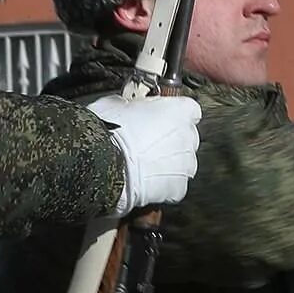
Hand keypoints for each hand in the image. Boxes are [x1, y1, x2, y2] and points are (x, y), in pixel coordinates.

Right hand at [90, 94, 202, 214]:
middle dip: (170, 141)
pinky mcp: (178, 188)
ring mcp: (185, 164)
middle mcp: (188, 136)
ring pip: (183, 163)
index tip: (160, 118)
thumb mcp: (117, 104)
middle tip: (146, 143)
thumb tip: (126, 108)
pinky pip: (174, 186)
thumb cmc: (110, 132)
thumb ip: (132, 105)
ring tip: (144, 165)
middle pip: (187, 138)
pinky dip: (163, 186)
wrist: (104, 163)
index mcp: (179, 110)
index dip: (172, 115)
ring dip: (168, 164)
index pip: (189, 110)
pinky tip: (145, 182)